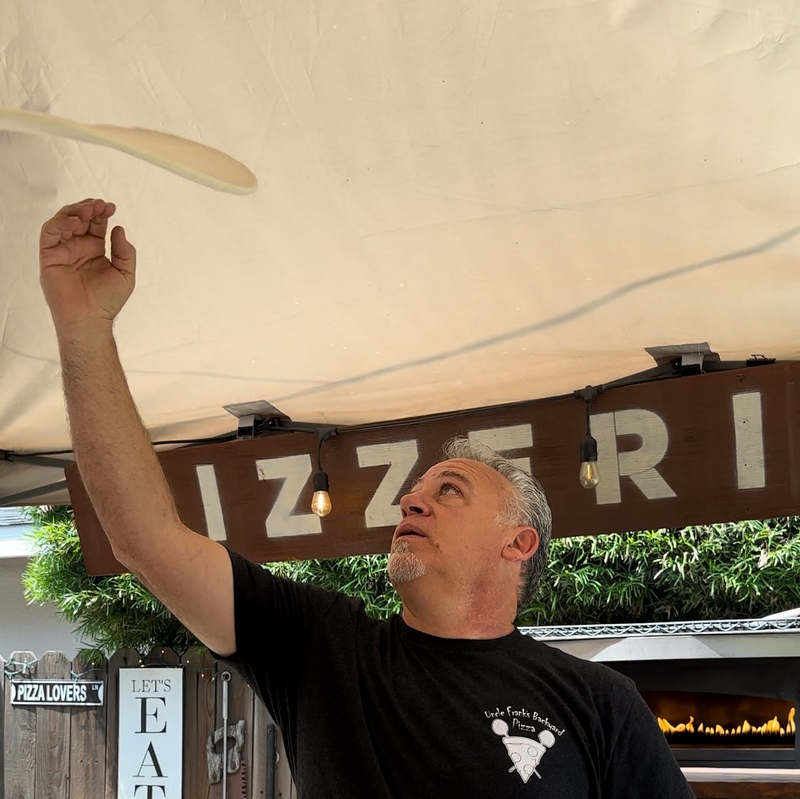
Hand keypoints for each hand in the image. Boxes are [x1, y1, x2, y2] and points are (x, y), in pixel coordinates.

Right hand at [40, 198, 135, 330]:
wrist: (90, 318)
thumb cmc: (108, 301)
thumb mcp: (125, 273)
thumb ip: (125, 251)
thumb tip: (119, 229)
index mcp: (94, 249)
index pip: (95, 224)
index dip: (102, 213)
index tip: (111, 207)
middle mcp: (77, 247)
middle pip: (79, 219)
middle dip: (89, 208)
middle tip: (100, 205)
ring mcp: (62, 251)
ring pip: (63, 221)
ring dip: (75, 211)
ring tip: (89, 210)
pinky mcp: (49, 256)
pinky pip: (50, 233)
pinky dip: (60, 223)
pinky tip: (75, 222)